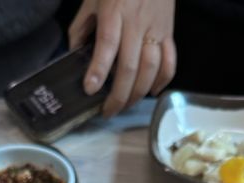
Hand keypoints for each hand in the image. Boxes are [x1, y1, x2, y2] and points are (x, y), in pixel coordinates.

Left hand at [69, 0, 175, 116]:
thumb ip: (82, 26)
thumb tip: (74, 53)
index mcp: (115, 11)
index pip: (107, 44)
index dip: (99, 70)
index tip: (90, 89)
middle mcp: (137, 22)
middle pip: (130, 66)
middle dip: (118, 95)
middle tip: (107, 111)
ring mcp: (156, 28)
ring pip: (151, 69)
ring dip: (138, 93)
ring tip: (125, 105)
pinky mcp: (169, 32)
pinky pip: (170, 62)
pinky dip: (162, 81)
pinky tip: (151, 92)